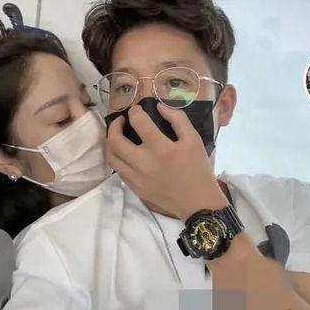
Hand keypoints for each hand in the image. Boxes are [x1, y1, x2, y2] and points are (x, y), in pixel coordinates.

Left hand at [106, 102, 227, 218]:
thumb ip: (178, 119)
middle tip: (121, 121)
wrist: (197, 202)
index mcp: (160, 148)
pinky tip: (125, 154)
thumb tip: (159, 106)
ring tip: (117, 136)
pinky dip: (117, 158)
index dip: (134, 111)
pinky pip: (118, 170)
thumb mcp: (194, 139)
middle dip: (114, 125)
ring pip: (111, 156)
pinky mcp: (134, 188)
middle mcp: (143, 162)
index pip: (138, 122)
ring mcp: (136, 177)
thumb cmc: (198, 169)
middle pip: (115, 140)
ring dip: (111, 142)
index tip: (137, 110)